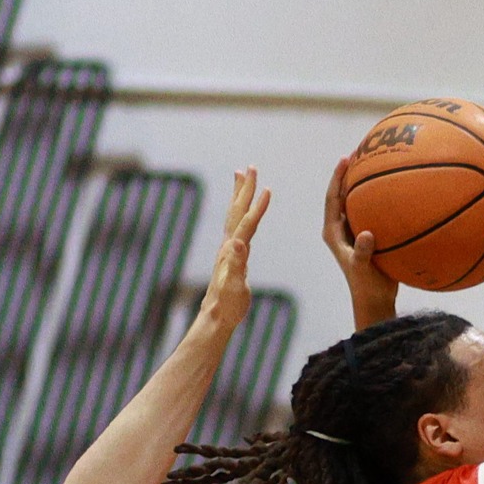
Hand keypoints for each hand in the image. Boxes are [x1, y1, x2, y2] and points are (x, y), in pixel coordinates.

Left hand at [200, 167, 269, 328]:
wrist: (216, 316)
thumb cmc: (227, 305)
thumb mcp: (234, 286)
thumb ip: (236, 264)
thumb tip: (238, 243)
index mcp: (233, 250)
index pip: (247, 223)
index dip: (258, 207)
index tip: (267, 189)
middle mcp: (229, 244)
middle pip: (238, 210)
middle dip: (245, 189)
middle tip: (250, 167)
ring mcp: (230, 248)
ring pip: (236, 215)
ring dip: (240, 195)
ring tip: (242, 176)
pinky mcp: (232, 254)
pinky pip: (239, 225)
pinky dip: (243, 212)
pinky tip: (245, 212)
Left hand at [324, 157, 395, 324]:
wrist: (374, 300)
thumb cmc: (366, 286)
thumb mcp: (362, 269)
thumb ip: (362, 252)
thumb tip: (366, 234)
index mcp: (333, 232)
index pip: (332, 198)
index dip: (337, 177)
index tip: (345, 159)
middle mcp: (341, 228)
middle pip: (343, 193)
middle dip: (350, 173)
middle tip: (361, 151)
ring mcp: (354, 232)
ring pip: (357, 201)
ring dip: (364, 183)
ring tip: (377, 163)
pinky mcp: (367, 236)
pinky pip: (372, 211)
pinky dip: (381, 199)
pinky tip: (397, 190)